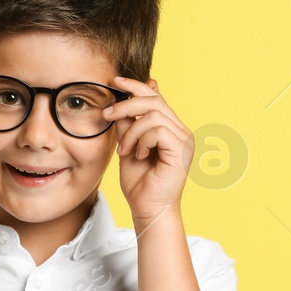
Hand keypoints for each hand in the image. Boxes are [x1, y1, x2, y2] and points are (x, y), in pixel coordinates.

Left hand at [102, 75, 193, 225]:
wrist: (148, 209)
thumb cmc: (139, 183)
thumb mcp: (127, 147)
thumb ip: (127, 125)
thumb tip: (119, 101)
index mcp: (169, 128)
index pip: (155, 97)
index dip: (136, 86)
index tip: (115, 82)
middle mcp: (180, 131)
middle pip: (154, 100)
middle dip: (126, 104)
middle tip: (107, 115)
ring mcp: (183, 139)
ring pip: (153, 115)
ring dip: (132, 131)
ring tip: (125, 150)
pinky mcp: (181, 149)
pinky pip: (157, 130)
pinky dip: (142, 140)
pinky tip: (138, 155)